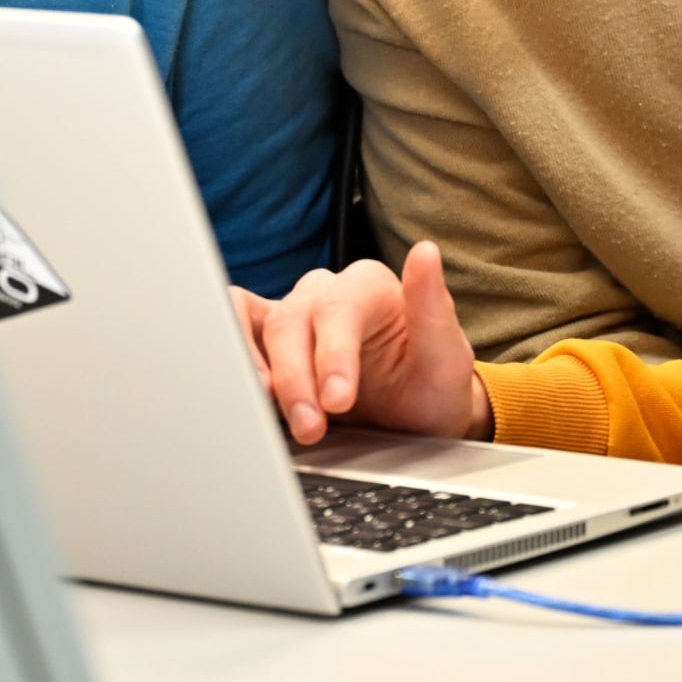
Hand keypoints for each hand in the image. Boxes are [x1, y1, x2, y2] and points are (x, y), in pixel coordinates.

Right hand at [229, 241, 491, 444]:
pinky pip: (234, 333)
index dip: (331, 354)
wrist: (414, 421)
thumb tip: (426, 253)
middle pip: (290, 320)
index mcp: (367, 286)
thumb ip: (433, 306)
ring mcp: (294, 317)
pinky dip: (233, 361)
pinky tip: (248, 398)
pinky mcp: (269, 345)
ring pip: (253, 324)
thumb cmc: (431, 385)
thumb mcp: (447, 356)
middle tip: (310, 428)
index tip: (337, 400)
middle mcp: (326, 293)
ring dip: (255, 370)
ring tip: (270, 412)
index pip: (338, 309)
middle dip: (295, 380)